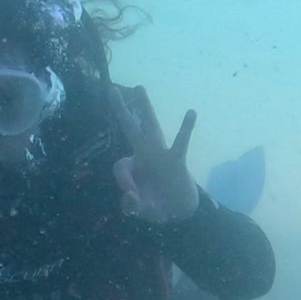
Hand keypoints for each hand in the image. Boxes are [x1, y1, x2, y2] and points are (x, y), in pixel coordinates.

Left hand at [109, 85, 199, 222]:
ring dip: (144, 108)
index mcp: (131, 167)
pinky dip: (186, 129)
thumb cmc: (156, 207)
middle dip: (120, 111)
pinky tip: (190, 112)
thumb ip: (132, 206)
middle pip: (129, 128)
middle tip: (110, 89)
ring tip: (138, 88)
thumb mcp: (141, 211)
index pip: (120, 167)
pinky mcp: (176, 160)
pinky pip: (181, 142)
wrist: (179, 211)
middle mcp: (143, 155)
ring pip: (150, 127)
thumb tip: (130, 196)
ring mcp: (160, 155)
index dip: (125, 182)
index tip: (132, 196)